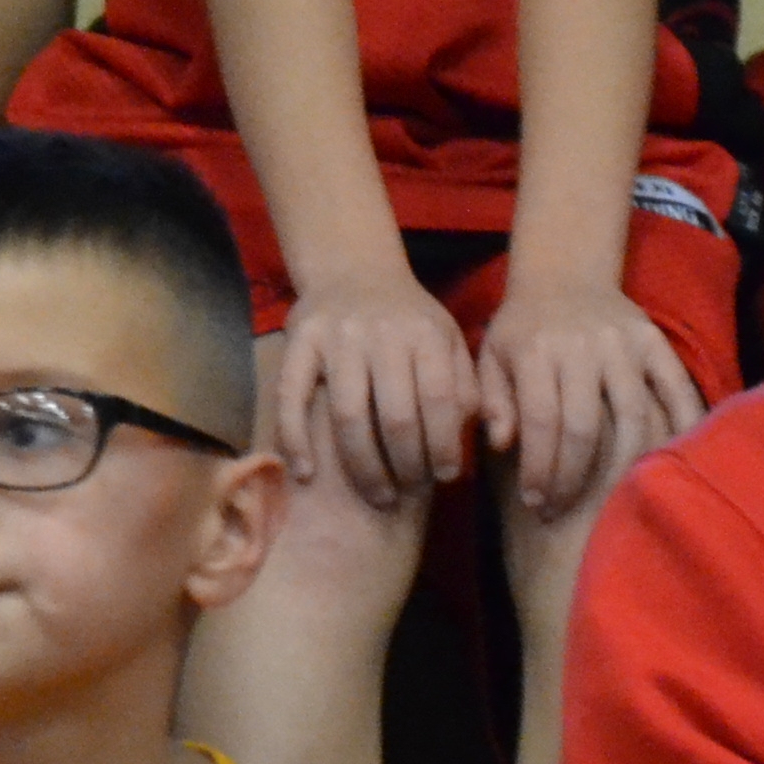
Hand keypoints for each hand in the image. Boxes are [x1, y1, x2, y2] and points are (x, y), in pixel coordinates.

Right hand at [271, 265, 477, 511]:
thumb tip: (472, 435)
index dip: (442, 445)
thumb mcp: (448, 339)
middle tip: (406, 494)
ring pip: (348, 414)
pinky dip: (295, 438)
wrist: (353, 269)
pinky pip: (292, 397)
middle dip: (404, 464)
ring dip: (362, 465)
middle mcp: (381, 334)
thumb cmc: (408, 318)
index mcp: (425, 334)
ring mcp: (337, 338)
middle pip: (395, 415)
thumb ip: (464, 384)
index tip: (444, 477)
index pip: (439, 399)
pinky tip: (305, 473)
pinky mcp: (299, 342)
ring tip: (375, 495)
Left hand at [477, 278, 703, 519]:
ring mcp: (624, 343)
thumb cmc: (522, 328)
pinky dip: (683, 424)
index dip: (540, 468)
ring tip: (607, 500)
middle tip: (562, 509)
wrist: (564, 272)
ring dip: (620, 467)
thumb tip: (502, 445)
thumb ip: (493, 400)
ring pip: (632, 416)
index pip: (542, 420)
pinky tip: (677, 460)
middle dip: (573, 478)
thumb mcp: (492, 355)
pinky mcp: (654, 342)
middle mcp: (583, 346)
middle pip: (585, 426)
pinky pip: (676, 387)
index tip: (535, 501)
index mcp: (537, 349)